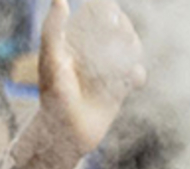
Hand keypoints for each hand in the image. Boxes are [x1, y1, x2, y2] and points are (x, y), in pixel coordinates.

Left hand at [37, 0, 145, 155]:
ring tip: (124, 61)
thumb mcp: (51, 59)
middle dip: (124, 28)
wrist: (67, 133)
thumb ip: (54, 29)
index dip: (107, 8)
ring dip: (133, 48)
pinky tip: (132, 81)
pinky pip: (136, 74)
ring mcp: (107, 69)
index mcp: (76, 37)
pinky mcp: (118, 88)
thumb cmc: (53, 96)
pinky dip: (137, 74)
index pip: (98, 10)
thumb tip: (61, 0)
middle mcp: (93, 50)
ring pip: (132, 47)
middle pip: (120, 26)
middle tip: (119, 37)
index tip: (109, 16)